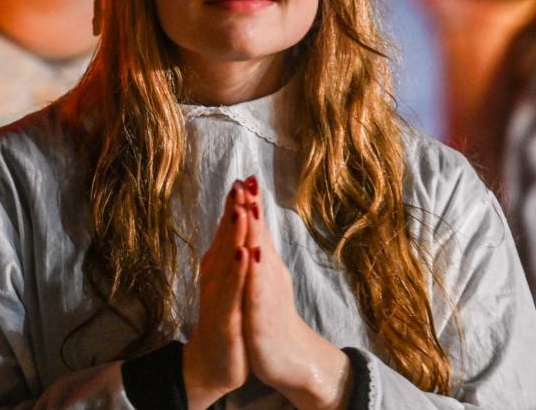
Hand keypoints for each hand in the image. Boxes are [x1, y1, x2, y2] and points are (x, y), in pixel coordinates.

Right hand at [181, 179, 252, 408]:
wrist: (213, 361)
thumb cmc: (224, 316)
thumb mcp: (229, 279)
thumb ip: (230, 250)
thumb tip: (236, 219)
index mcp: (218, 266)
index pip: (228, 230)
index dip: (235, 204)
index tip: (243, 177)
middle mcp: (215, 276)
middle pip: (226, 238)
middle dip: (234, 209)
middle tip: (240, 181)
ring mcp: (219, 296)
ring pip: (228, 260)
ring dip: (234, 234)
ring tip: (241, 208)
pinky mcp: (226, 317)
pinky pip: (234, 291)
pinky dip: (239, 271)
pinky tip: (245, 253)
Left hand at [240, 181, 350, 409]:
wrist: (290, 358)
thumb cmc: (274, 318)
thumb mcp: (264, 282)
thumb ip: (260, 254)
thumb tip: (255, 226)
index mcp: (266, 266)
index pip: (258, 230)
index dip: (253, 204)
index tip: (245, 176)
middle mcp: (270, 275)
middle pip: (260, 237)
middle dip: (254, 209)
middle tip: (248, 180)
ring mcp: (268, 294)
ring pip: (260, 258)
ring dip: (255, 232)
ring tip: (251, 208)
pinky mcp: (264, 316)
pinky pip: (258, 291)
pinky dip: (255, 272)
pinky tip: (251, 256)